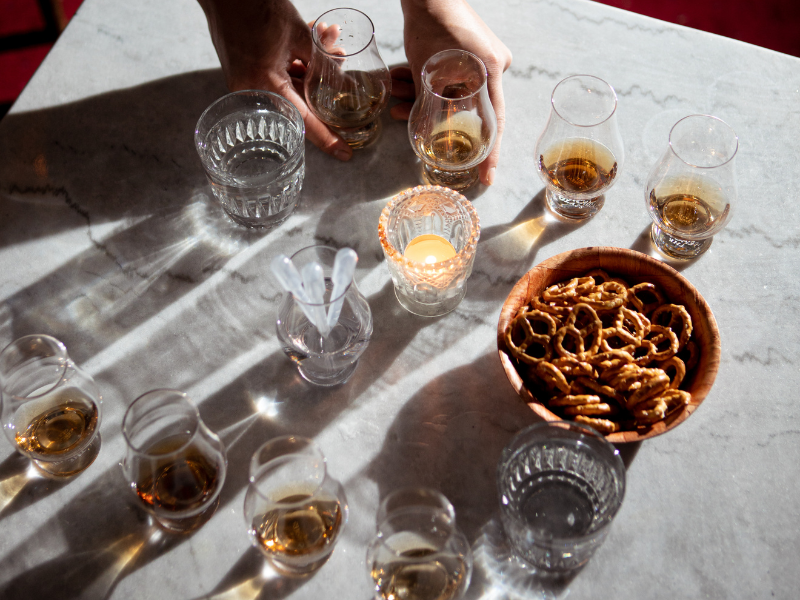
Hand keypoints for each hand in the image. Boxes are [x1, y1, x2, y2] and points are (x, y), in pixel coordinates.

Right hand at [197, 0, 351, 160]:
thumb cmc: (256, 6)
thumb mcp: (300, 35)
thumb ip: (325, 64)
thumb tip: (347, 84)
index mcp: (264, 86)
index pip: (304, 121)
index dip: (328, 138)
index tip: (345, 155)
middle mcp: (252, 90)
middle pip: (299, 101)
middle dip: (326, 86)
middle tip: (346, 76)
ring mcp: (247, 81)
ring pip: (292, 83)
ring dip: (314, 66)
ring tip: (333, 45)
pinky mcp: (246, 69)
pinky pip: (279, 73)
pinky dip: (298, 60)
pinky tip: (317, 41)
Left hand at [395, 0, 511, 184]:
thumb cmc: (431, 23)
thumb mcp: (426, 70)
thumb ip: (430, 103)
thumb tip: (429, 134)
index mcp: (492, 72)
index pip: (495, 124)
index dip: (490, 155)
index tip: (486, 179)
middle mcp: (492, 66)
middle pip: (465, 106)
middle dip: (430, 114)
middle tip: (402, 116)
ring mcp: (481, 58)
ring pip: (450, 91)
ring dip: (420, 95)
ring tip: (393, 95)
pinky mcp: (466, 51)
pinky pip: (448, 76)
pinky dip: (425, 81)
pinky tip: (400, 83)